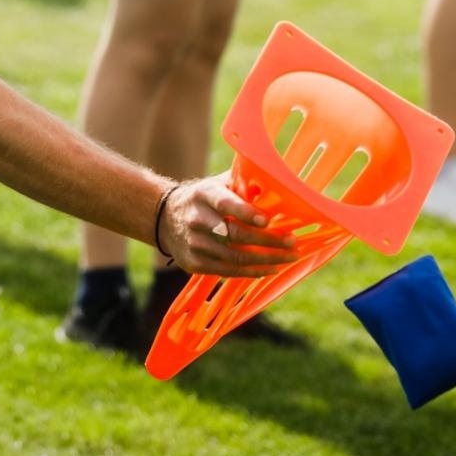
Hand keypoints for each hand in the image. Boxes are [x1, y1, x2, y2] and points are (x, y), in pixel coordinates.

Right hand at [157, 173, 298, 276]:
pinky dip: (252, 271)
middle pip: (235, 235)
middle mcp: (197, 219)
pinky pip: (228, 271)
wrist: (164, 219)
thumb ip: (242, 184)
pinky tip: (270, 268)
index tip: (267, 220)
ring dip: (266, 260)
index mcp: (204, 195)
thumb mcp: (216, 184)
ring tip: (288, 258)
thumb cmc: (203, 200)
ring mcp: (194, 244)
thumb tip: (277, 185)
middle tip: (292, 243)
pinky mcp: (195, 263)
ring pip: (235, 257)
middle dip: (267, 241)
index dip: (245, 212)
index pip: (225, 203)